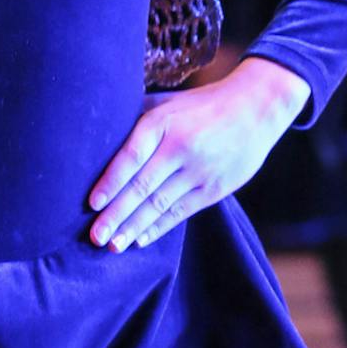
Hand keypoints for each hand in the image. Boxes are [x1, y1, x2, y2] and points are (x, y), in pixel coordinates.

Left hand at [88, 56, 308, 251]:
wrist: (255, 108)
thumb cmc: (201, 105)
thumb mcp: (167, 102)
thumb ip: (136, 119)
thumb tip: (98, 137)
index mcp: (163, 122)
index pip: (131, 156)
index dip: (110, 182)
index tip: (91, 203)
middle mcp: (180, 147)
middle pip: (142, 186)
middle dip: (116, 214)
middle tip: (95, 236)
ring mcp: (200, 170)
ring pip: (160, 205)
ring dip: (134, 227)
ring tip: (113, 245)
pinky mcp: (215, 188)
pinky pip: (182, 212)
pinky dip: (159, 227)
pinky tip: (140, 239)